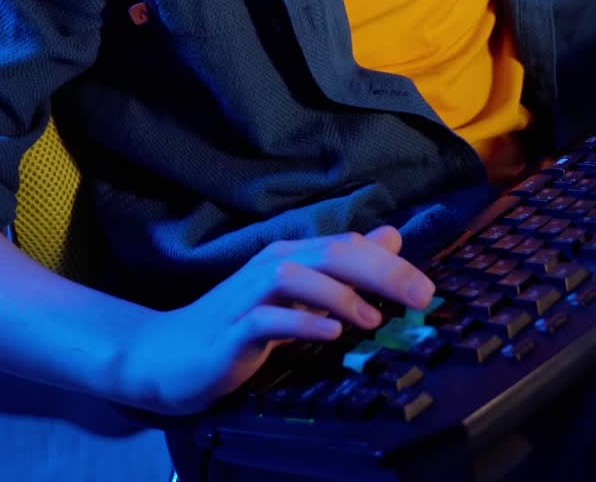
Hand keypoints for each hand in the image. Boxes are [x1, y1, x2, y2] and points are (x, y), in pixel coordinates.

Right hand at [119, 225, 433, 415]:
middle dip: (382, 272)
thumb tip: (392, 239)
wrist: (168, 356)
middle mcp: (273, 265)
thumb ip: (343, 269)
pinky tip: (329, 332)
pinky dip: (301, 322)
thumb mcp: (300, 295)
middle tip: (421, 296)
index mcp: (293, 255)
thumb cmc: (240, 325)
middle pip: (334, 253)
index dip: (391, 264)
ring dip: (341, 295)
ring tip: (374, 318)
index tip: (427, 288)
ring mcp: (250, 294)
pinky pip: (269, 318)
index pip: (349, 246)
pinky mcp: (232, 329)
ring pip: (300, 276)